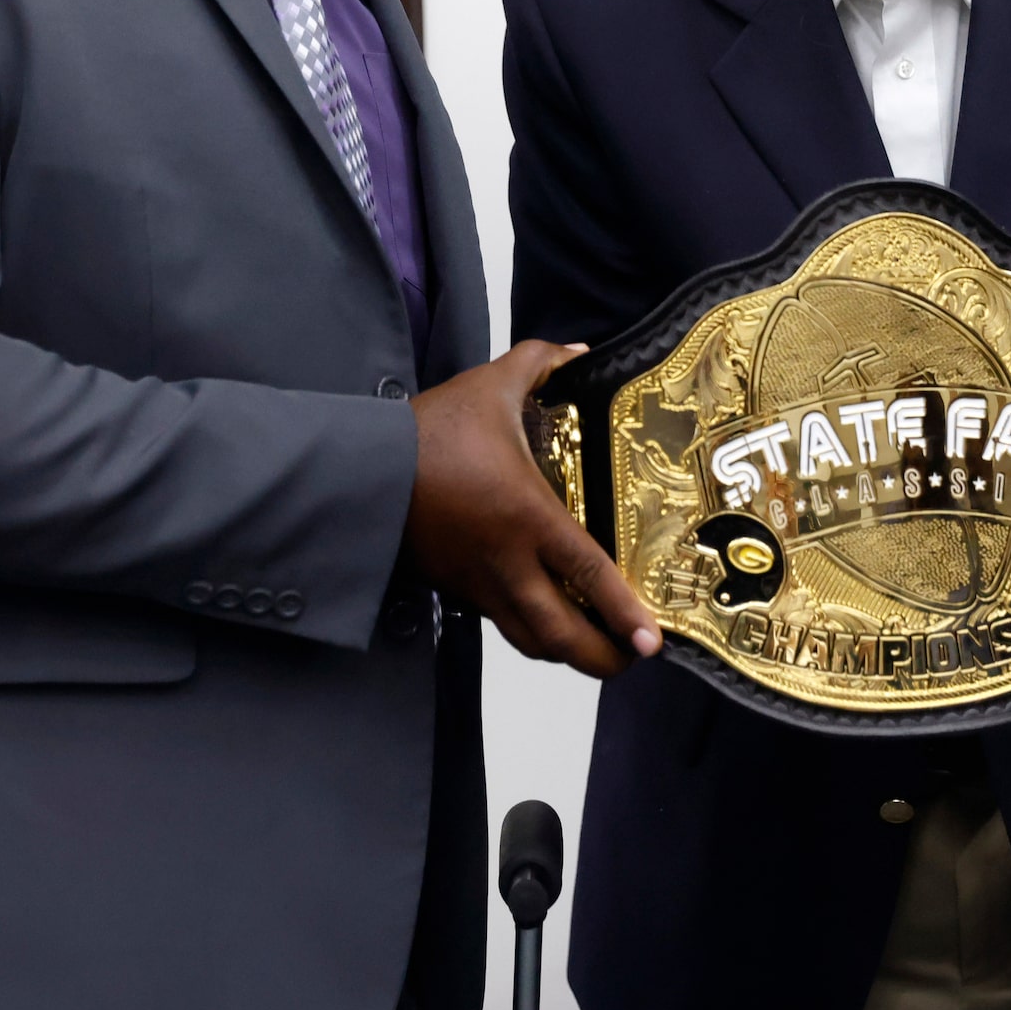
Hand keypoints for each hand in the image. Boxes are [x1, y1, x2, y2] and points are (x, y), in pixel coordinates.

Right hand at [404, 342, 661, 679]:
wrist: (359, 472)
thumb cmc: (428, 432)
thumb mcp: (488, 386)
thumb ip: (539, 363)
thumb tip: (579, 352)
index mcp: (527, 516)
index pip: (587, 574)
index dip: (623, 612)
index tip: (651, 640)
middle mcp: (506, 562)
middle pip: (560, 634)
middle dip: (601, 656)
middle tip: (631, 656)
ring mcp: (478, 583)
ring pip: (529, 640)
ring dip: (565, 652)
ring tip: (597, 646)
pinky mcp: (454, 589)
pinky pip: (499, 623)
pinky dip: (529, 632)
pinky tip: (546, 618)